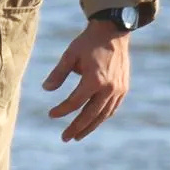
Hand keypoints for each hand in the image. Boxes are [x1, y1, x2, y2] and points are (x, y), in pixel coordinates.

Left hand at [41, 21, 130, 142]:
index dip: (62, 110)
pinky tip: (92, 122)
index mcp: (95, 80)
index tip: (51, 114)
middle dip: (77, 128)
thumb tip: (46, 89)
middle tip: (64, 138)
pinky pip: (111, 109)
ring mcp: (118, 90)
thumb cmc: (88, 42)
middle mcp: (109, 88)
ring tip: (77, 136)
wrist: (113, 31)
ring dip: (89, 127)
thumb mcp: (70, 55)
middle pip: (90, 115)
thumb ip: (58, 74)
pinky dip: (101, 117)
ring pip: (103, 115)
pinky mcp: (123, 88)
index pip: (75, 102)